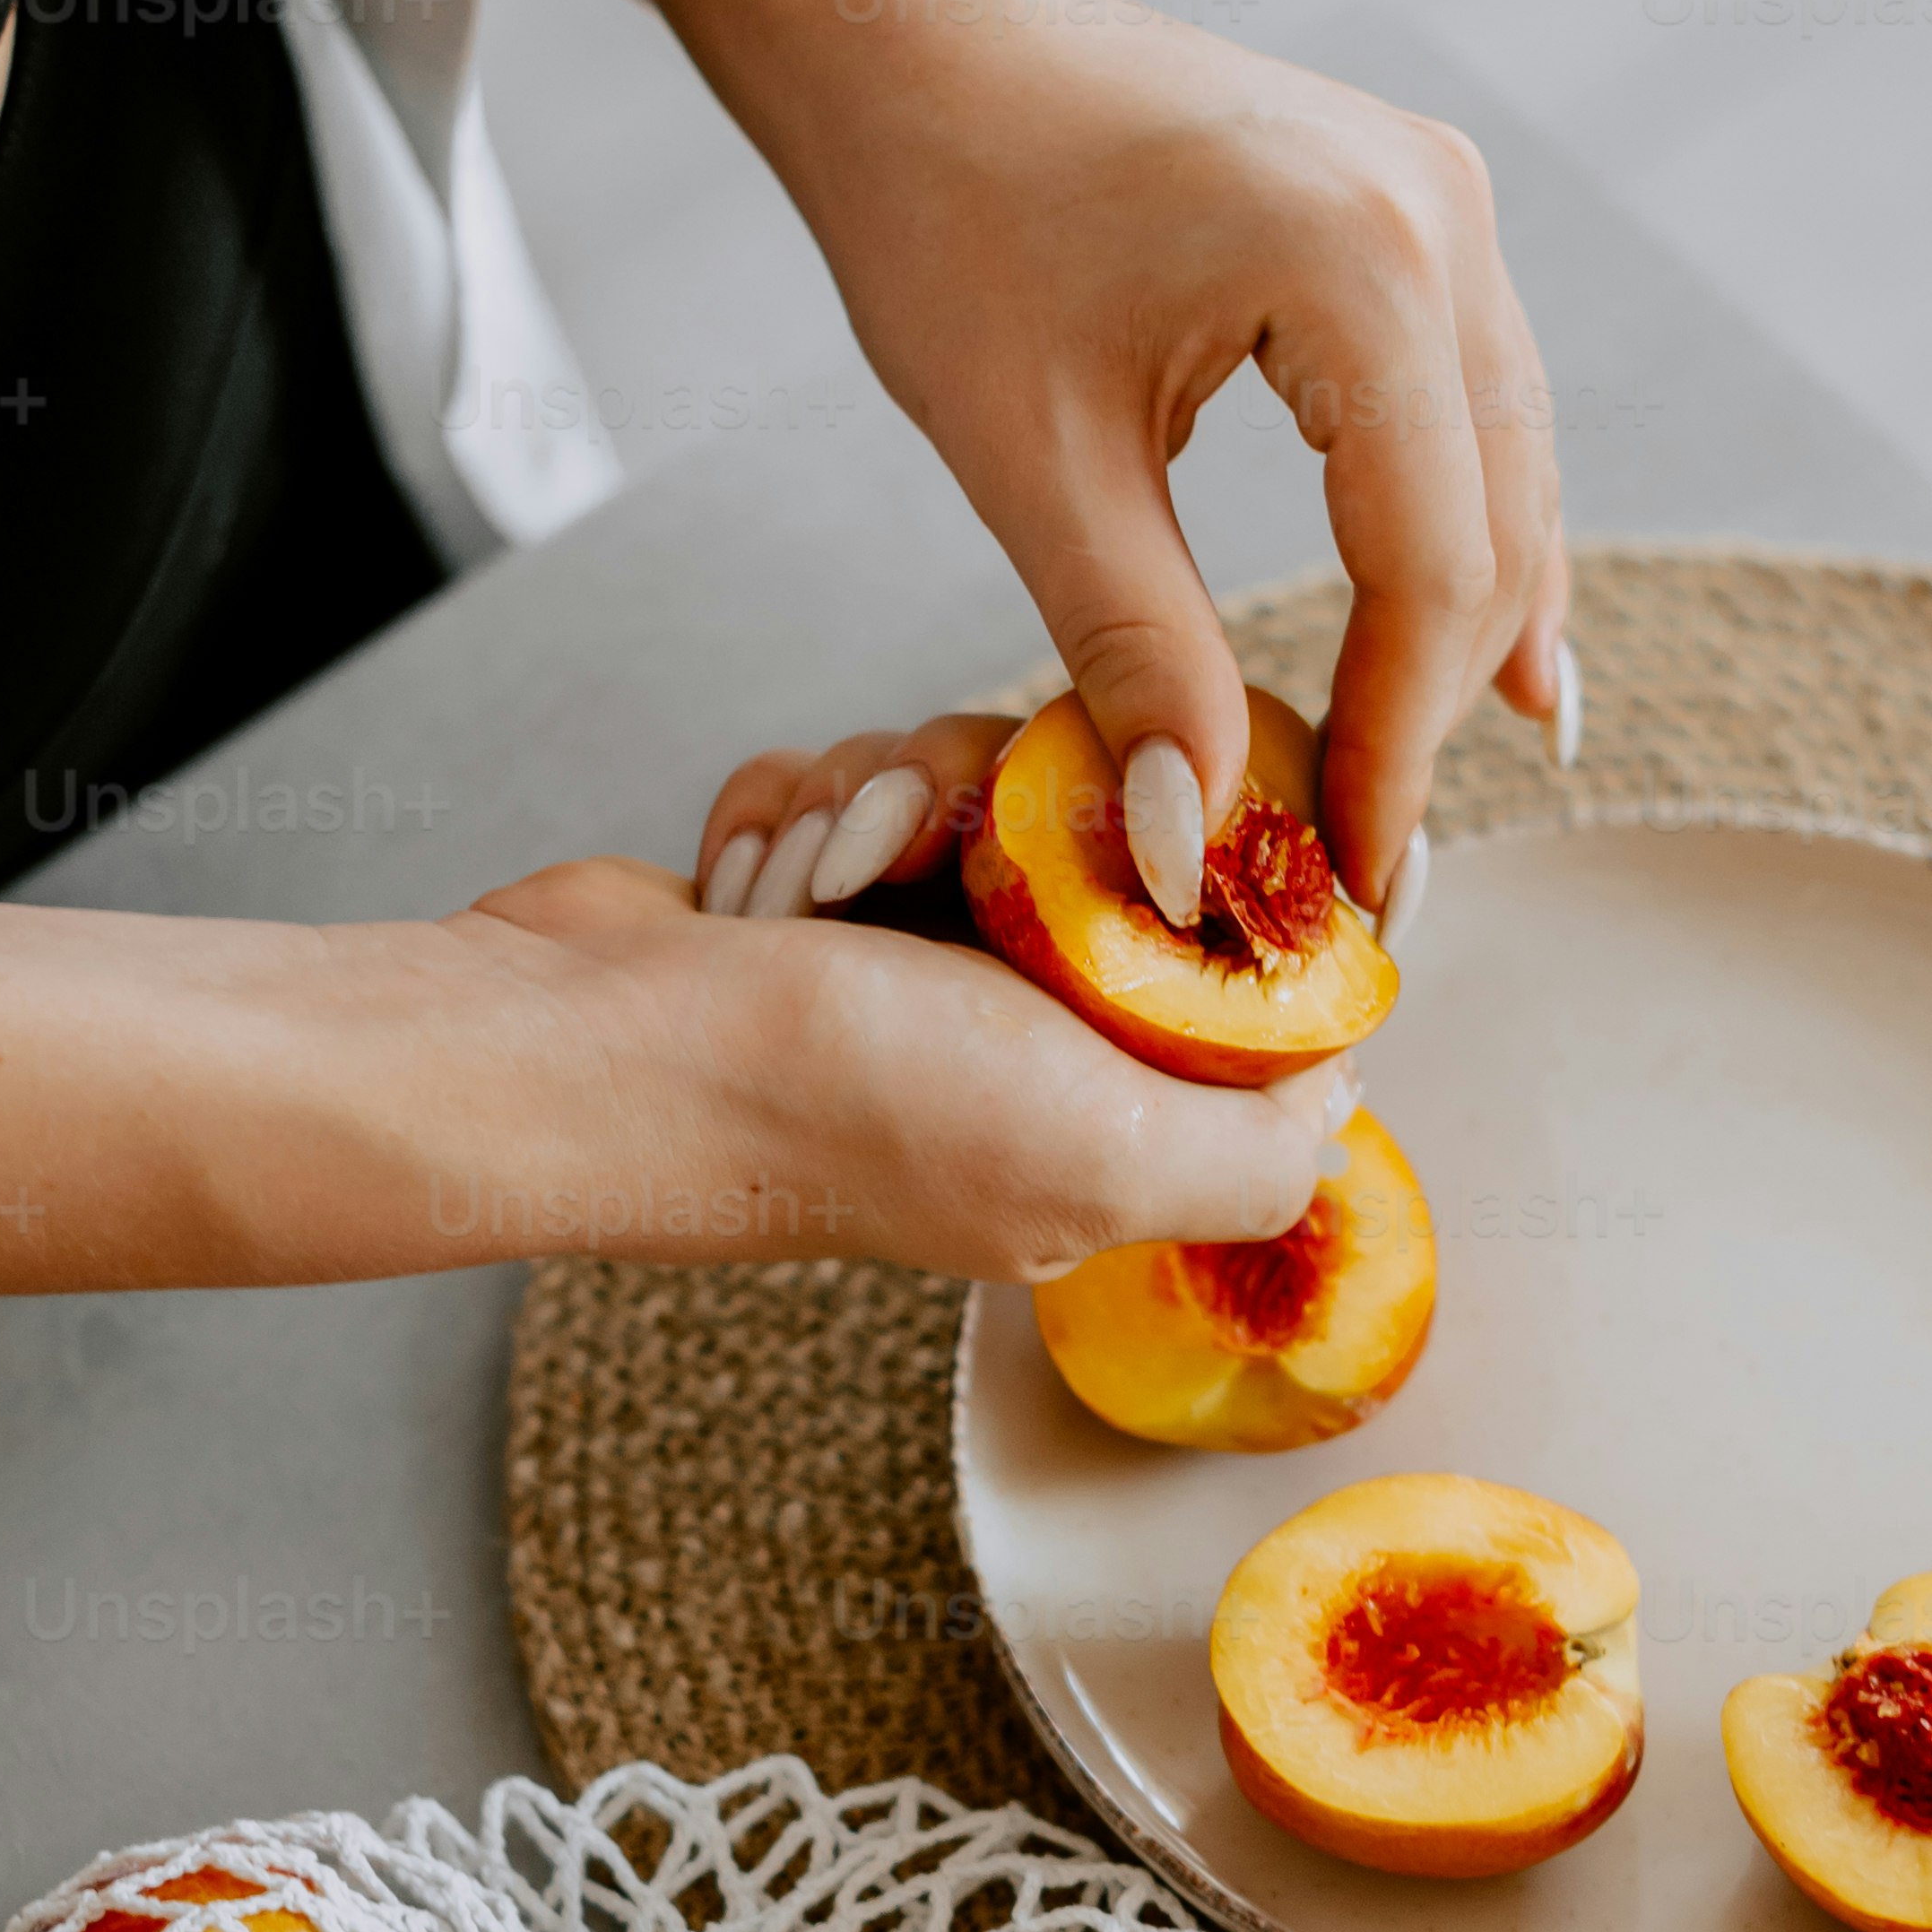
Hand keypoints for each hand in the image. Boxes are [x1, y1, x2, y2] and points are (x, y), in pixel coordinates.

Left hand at [436, 0, 1571, 925]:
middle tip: (1377, 870)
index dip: (1397, 744)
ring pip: (1507, 476)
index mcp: (1355, 264)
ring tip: (1423, 791)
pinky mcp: (1420, 205)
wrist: (911, 32)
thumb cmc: (939, 213)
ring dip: (1465, 636)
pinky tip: (1474, 658)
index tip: (1349, 877)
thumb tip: (1187, 854)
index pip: (1428, 566)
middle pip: (1492, 531)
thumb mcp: (1030, 462)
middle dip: (1437, 712)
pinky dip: (1463, 538)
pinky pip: (1479, 412)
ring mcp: (1444, 197)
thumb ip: (1133, 657)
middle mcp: (1438, 215)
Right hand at [450, 847, 1355, 1283]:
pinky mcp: (802, 892)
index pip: (1214, 950)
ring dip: (891, 798)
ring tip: (824, 880)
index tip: (1167, 800)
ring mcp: (897, 957)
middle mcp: (1007, 1033)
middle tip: (940, 847)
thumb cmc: (836, 1108)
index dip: (1207, 862)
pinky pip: (852, 776)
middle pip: (1100, 827)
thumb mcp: (1108, 1156)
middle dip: (1014, 803)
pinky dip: (801, 809)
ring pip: (973, 775)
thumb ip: (1256, 1145)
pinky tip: (754, 884)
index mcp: (1095, 1107)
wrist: (587, 1052)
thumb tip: (1344, 1091)